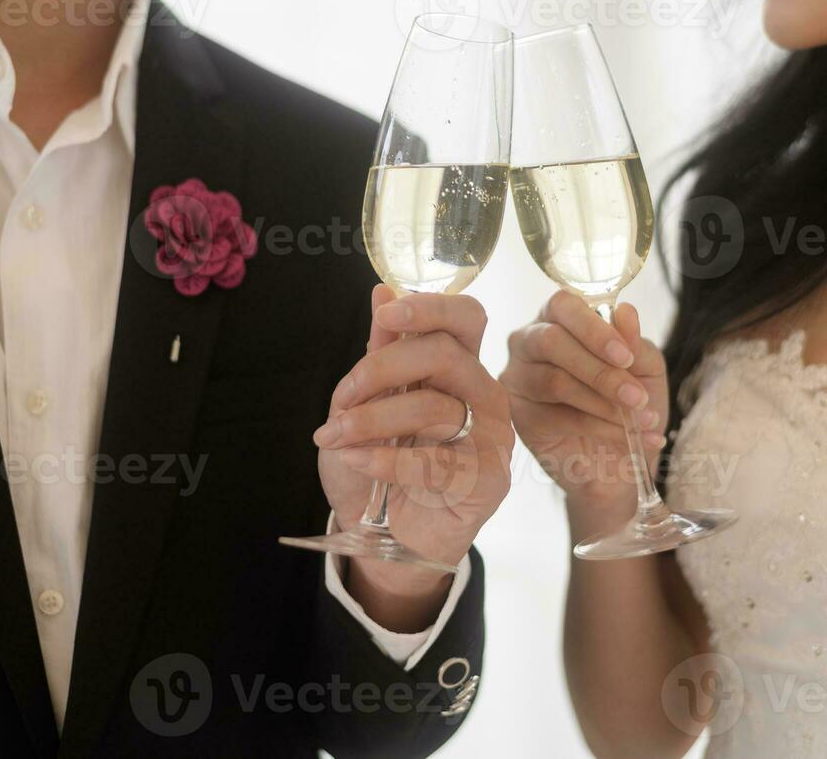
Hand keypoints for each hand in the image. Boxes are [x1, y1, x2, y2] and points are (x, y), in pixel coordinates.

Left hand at [315, 284, 512, 617]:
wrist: (388, 536)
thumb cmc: (380, 466)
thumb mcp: (366, 404)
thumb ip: (380, 352)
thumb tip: (382, 291)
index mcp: (460, 366)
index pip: (466, 317)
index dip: (430, 307)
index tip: (387, 314)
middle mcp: (484, 394)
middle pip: (445, 353)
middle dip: (381, 369)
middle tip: (342, 397)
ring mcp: (492, 436)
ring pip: (433, 406)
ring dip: (370, 420)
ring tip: (333, 436)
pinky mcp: (488, 479)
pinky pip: (434, 461)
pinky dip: (384, 458)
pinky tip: (355, 459)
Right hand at [500, 290, 667, 511]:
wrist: (621, 457)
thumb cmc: (629, 402)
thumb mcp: (644, 370)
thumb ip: (635, 343)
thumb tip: (626, 312)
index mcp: (560, 319)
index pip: (563, 305)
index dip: (593, 328)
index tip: (626, 356)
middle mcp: (530, 342)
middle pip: (551, 341)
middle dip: (599, 370)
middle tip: (635, 396)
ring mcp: (518, 378)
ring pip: (554, 381)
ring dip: (604, 403)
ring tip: (640, 419)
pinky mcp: (518, 415)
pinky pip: (556, 417)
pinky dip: (599, 427)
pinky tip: (628, 437)